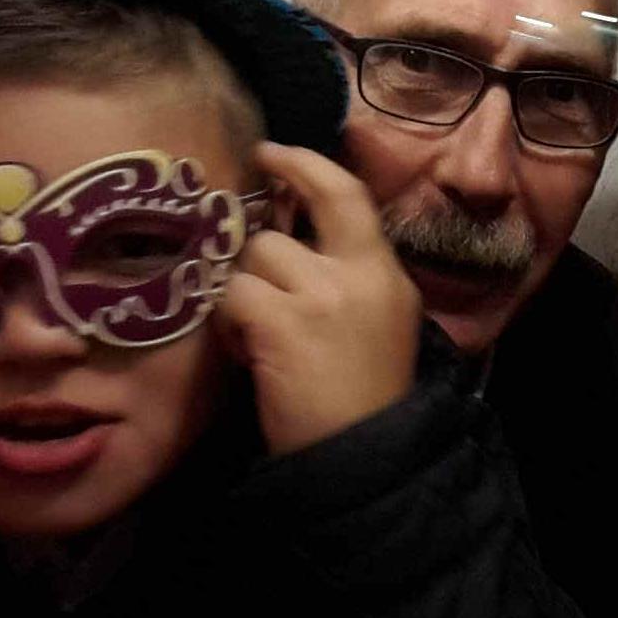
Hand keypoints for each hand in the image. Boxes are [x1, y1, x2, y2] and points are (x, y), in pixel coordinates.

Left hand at [219, 144, 421, 453]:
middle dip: (257, 245)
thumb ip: (348, 278)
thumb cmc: (365, 405)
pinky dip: (232, 327)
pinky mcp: (282, 323)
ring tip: (260, 339)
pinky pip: (234, 297)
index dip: (304, 166)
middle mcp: (358, 275)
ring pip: (255, 261)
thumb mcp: (380, 327)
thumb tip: (294, 237)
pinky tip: (251, 356)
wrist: (365, 463)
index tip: (271, 154)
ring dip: (246, 297)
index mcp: (386, 275)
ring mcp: (320, 296)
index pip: (346, 193)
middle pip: (285, 226)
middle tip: (236, 248)